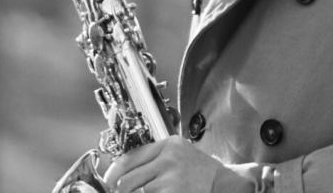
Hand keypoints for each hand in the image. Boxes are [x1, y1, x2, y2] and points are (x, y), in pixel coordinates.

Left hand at [102, 136, 249, 192]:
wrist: (224, 183)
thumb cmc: (200, 171)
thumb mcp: (179, 153)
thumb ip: (155, 157)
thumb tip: (122, 171)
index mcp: (168, 145)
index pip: (129, 158)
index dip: (113, 173)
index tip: (108, 182)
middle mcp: (168, 159)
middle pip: (127, 180)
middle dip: (120, 191)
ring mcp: (171, 180)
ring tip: (145, 192)